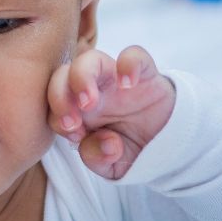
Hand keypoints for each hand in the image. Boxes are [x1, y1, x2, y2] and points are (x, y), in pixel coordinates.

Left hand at [47, 46, 174, 178]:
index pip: (53, 105)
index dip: (58, 119)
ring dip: (81, 78)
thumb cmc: (131, 149)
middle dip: (58, 96)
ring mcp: (116, 79)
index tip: (76, 136)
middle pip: (61, 75)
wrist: (168, 141)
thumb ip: (99, 158)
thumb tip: (106, 144)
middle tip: (72, 121)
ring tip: (89, 103)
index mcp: (77, 111)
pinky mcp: (145, 72)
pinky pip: (133, 55)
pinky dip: (128, 64)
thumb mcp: (112, 165)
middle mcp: (92, 90)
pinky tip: (128, 84)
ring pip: (90, 59)